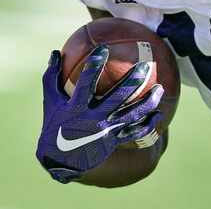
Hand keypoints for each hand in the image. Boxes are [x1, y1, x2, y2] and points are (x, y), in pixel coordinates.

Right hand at [35, 46, 163, 183]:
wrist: (60, 160)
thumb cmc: (54, 124)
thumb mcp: (50, 101)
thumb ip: (52, 77)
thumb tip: (54, 52)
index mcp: (76, 108)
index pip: (86, 83)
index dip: (94, 66)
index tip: (103, 48)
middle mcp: (93, 119)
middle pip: (117, 98)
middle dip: (132, 82)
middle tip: (144, 66)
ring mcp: (106, 131)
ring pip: (131, 115)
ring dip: (148, 102)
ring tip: (160, 88)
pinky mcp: (114, 141)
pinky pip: (135, 132)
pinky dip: (149, 124)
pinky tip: (160, 114)